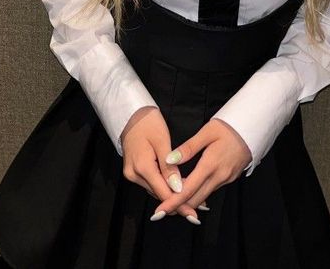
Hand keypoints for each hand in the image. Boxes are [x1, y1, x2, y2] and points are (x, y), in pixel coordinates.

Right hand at [120, 106, 199, 221]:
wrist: (131, 115)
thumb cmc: (149, 123)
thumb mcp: (162, 141)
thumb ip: (169, 166)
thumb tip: (178, 188)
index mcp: (142, 167)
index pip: (163, 193)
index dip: (179, 204)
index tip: (193, 213)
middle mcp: (134, 175)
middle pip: (159, 194)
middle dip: (178, 202)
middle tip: (198, 210)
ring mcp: (132, 174)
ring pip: (156, 190)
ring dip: (172, 196)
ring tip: (192, 202)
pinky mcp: (134, 172)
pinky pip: (152, 183)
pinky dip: (165, 187)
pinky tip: (178, 189)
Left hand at [151, 118, 252, 219]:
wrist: (252, 128)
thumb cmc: (228, 127)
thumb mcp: (207, 132)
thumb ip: (188, 148)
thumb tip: (170, 160)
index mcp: (210, 166)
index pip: (188, 190)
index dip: (172, 202)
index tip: (159, 211)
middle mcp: (219, 177)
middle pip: (195, 199)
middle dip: (178, 206)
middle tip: (161, 208)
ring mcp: (225, 179)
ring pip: (203, 196)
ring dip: (188, 199)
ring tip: (172, 197)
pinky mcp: (229, 178)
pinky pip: (210, 190)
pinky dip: (198, 193)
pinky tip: (189, 188)